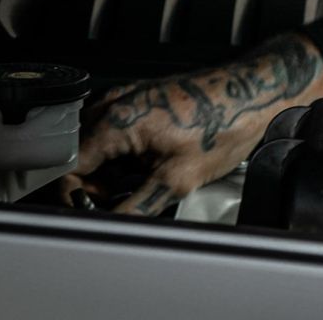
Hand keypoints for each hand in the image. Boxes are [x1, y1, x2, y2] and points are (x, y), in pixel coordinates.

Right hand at [66, 35, 322, 214]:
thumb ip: (133, 206)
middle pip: (75, 158)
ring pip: (93, 147)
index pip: (64, 168)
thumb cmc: (226, 124)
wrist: (258, 91)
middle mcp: (112, 102)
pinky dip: (121, 156)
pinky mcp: (138, 100)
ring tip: (143, 181)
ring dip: (107, 172)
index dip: (74, 198)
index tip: (93, 214)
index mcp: (115, 120)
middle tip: (126, 200)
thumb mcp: (178, 178)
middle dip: (92, 187)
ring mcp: (125, 98)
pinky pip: (111, 134)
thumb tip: (106, 229)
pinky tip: (148, 164)